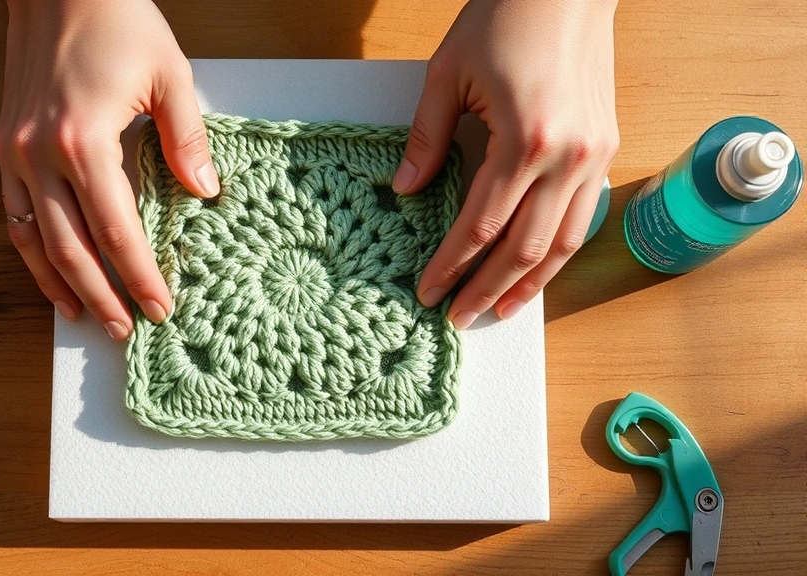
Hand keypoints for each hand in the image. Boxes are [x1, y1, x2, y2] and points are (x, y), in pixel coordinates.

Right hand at [0, 0, 218, 339]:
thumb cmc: (117, 20)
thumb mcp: (170, 75)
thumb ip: (186, 140)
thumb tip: (206, 193)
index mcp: (85, 141)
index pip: (118, 231)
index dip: (141, 276)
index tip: (161, 307)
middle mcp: (41, 155)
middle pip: (72, 249)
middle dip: (104, 295)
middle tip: (129, 330)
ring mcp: (16, 153)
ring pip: (36, 239)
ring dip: (61, 284)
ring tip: (87, 318)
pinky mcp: (5, 147)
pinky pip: (15, 214)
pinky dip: (32, 251)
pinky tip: (51, 275)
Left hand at [394, 0, 618, 328]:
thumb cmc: (505, 18)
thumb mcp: (447, 75)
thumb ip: (427, 140)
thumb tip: (405, 191)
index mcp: (525, 140)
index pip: (481, 226)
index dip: (452, 265)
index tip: (429, 290)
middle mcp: (568, 157)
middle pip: (525, 248)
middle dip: (487, 289)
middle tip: (458, 317)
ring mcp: (594, 155)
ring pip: (564, 243)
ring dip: (531, 284)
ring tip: (501, 310)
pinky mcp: (606, 148)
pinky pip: (583, 216)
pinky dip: (559, 250)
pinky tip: (536, 268)